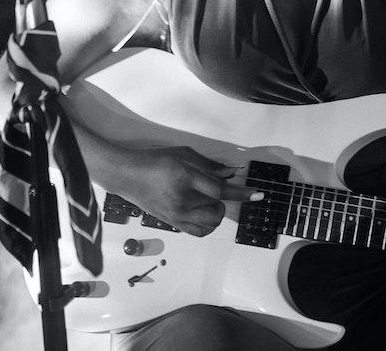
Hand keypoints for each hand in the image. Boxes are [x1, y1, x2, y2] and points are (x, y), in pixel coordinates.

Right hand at [118, 146, 263, 236]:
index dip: (241, 192)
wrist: (127, 176)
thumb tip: (232, 172)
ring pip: (211, 224)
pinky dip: (207, 224)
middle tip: (213, 189)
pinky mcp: (173, 224)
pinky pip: (199, 231)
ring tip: (207, 201)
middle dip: (223, 200)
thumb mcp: (184, 155)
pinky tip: (202, 211)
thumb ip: (209, 165)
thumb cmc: (156, 160)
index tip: (258, 194)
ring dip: (216, 213)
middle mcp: (182, 201)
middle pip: (217, 209)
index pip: (220, 190)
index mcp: (185, 179)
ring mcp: (177, 216)